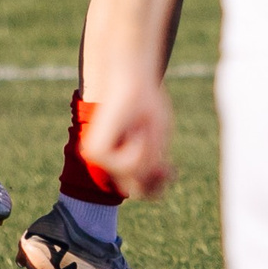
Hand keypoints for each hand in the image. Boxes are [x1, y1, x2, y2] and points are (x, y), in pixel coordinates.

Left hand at [78, 72, 175, 199]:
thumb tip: (151, 193)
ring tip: (145, 130)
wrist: (131, 75)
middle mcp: (105, 160)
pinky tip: (136, 130)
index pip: (138, 190)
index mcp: (119, 158)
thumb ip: (152, 167)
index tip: (171, 170)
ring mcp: (98, 157)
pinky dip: (140, 148)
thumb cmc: (146, 101)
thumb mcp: (157, 139)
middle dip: (154, 177)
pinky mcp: (96, 151)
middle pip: (138, 189)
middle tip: (168, 163)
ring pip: (134, 175)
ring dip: (148, 155)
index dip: (157, 187)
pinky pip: (129, 164)